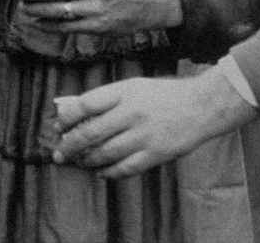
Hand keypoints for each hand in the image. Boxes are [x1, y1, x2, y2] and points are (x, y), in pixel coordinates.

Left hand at [52, 69, 256, 176]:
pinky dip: (108, 172)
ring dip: (87, 160)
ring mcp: (144, 135)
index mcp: (125, 91)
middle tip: (59, 152)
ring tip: (80, 161)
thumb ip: (106, 98)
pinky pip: (125, 168)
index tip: (58, 125)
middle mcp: (132, 112)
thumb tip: (73, 110)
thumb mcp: (134, 87)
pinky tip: (101, 171)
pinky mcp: (156, 154)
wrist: (201, 106)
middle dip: (70, 145)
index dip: (67, 117)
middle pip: (91, 132)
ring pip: (105, 153)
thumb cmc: (162, 95)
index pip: (86, 104)